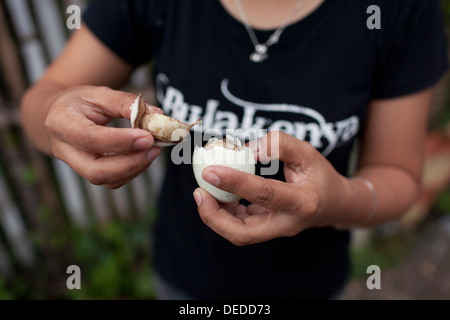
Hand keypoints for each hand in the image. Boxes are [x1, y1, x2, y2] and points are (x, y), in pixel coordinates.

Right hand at [45, 86, 162, 188]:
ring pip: (107, 179)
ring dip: (135, 167)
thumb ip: (127, 103)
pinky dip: (133, 170)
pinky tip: (144, 154)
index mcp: (61, 123)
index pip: (90, 138)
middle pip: (96, 171)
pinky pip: (113, 180)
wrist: (62, 114)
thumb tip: (157, 116)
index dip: (121, 141)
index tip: (147, 137)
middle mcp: (64, 150)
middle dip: (130, 163)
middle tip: (154, 147)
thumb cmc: (81, 102)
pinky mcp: (89, 173)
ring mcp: (76, 166)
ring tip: (154, 148)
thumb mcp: (100, 94)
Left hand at [193, 131, 346, 245]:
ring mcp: (274, 231)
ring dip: (215, 215)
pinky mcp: (265, 230)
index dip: (235, 182)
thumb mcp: (307, 152)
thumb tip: (247, 149)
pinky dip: (223, 212)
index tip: (210, 171)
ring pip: (238, 233)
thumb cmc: (318, 175)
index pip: (264, 194)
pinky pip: (239, 227)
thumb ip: (279, 144)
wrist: (333, 204)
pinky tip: (218, 194)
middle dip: (214, 217)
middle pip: (243, 233)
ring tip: (204, 190)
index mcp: (301, 202)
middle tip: (198, 193)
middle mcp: (286, 224)